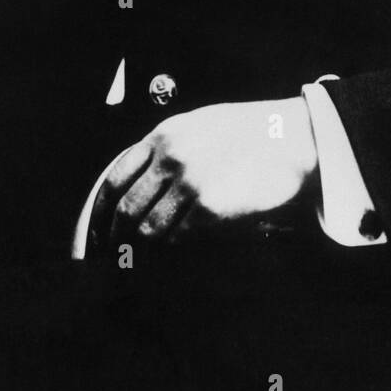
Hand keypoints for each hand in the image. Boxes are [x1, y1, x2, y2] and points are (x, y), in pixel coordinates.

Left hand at [87, 98, 318, 251]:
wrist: (292, 137)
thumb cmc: (249, 132)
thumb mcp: (198, 125)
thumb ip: (166, 148)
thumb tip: (139, 183)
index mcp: (164, 135)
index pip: (115, 178)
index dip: (101, 212)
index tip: (98, 233)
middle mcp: (172, 157)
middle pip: (126, 209)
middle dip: (115, 239)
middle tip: (112, 259)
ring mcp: (190, 182)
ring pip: (148, 229)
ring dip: (141, 251)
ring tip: (138, 265)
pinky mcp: (211, 208)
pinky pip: (179, 238)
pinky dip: (171, 251)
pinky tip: (172, 257)